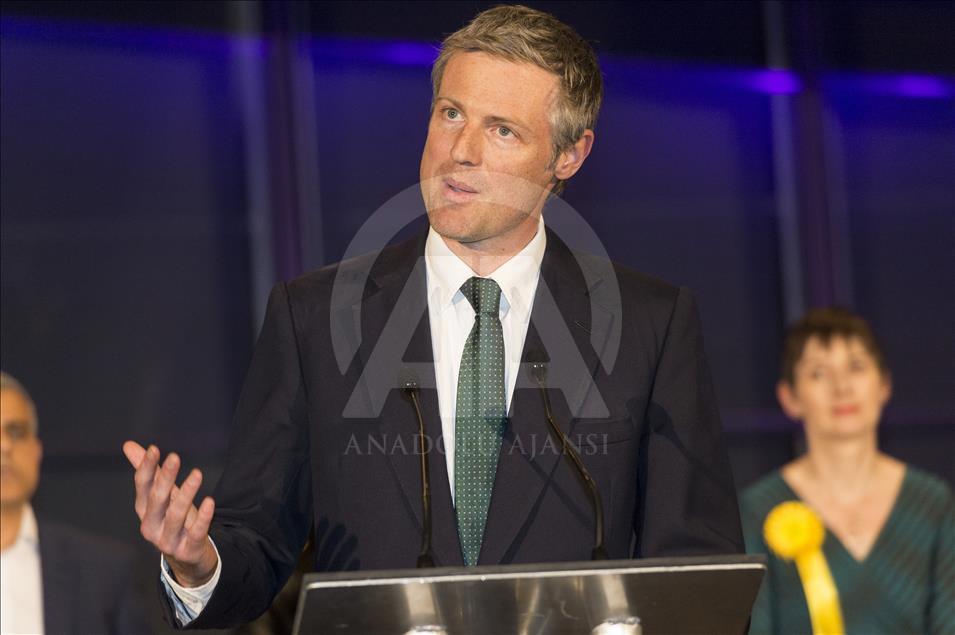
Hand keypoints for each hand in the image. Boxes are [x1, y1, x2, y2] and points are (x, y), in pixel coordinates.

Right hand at [123, 441, 218, 586]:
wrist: (187, 557)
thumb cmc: (173, 519)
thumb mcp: (162, 496)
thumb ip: (148, 472)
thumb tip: (129, 445)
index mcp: (143, 510)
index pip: (142, 487)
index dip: (147, 468)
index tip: (155, 449)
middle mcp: (151, 526)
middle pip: (157, 500)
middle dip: (165, 478)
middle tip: (175, 457)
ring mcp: (168, 540)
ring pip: (176, 516)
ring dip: (186, 494)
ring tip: (197, 474)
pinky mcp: (187, 550)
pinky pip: (196, 533)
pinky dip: (203, 518)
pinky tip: (210, 501)